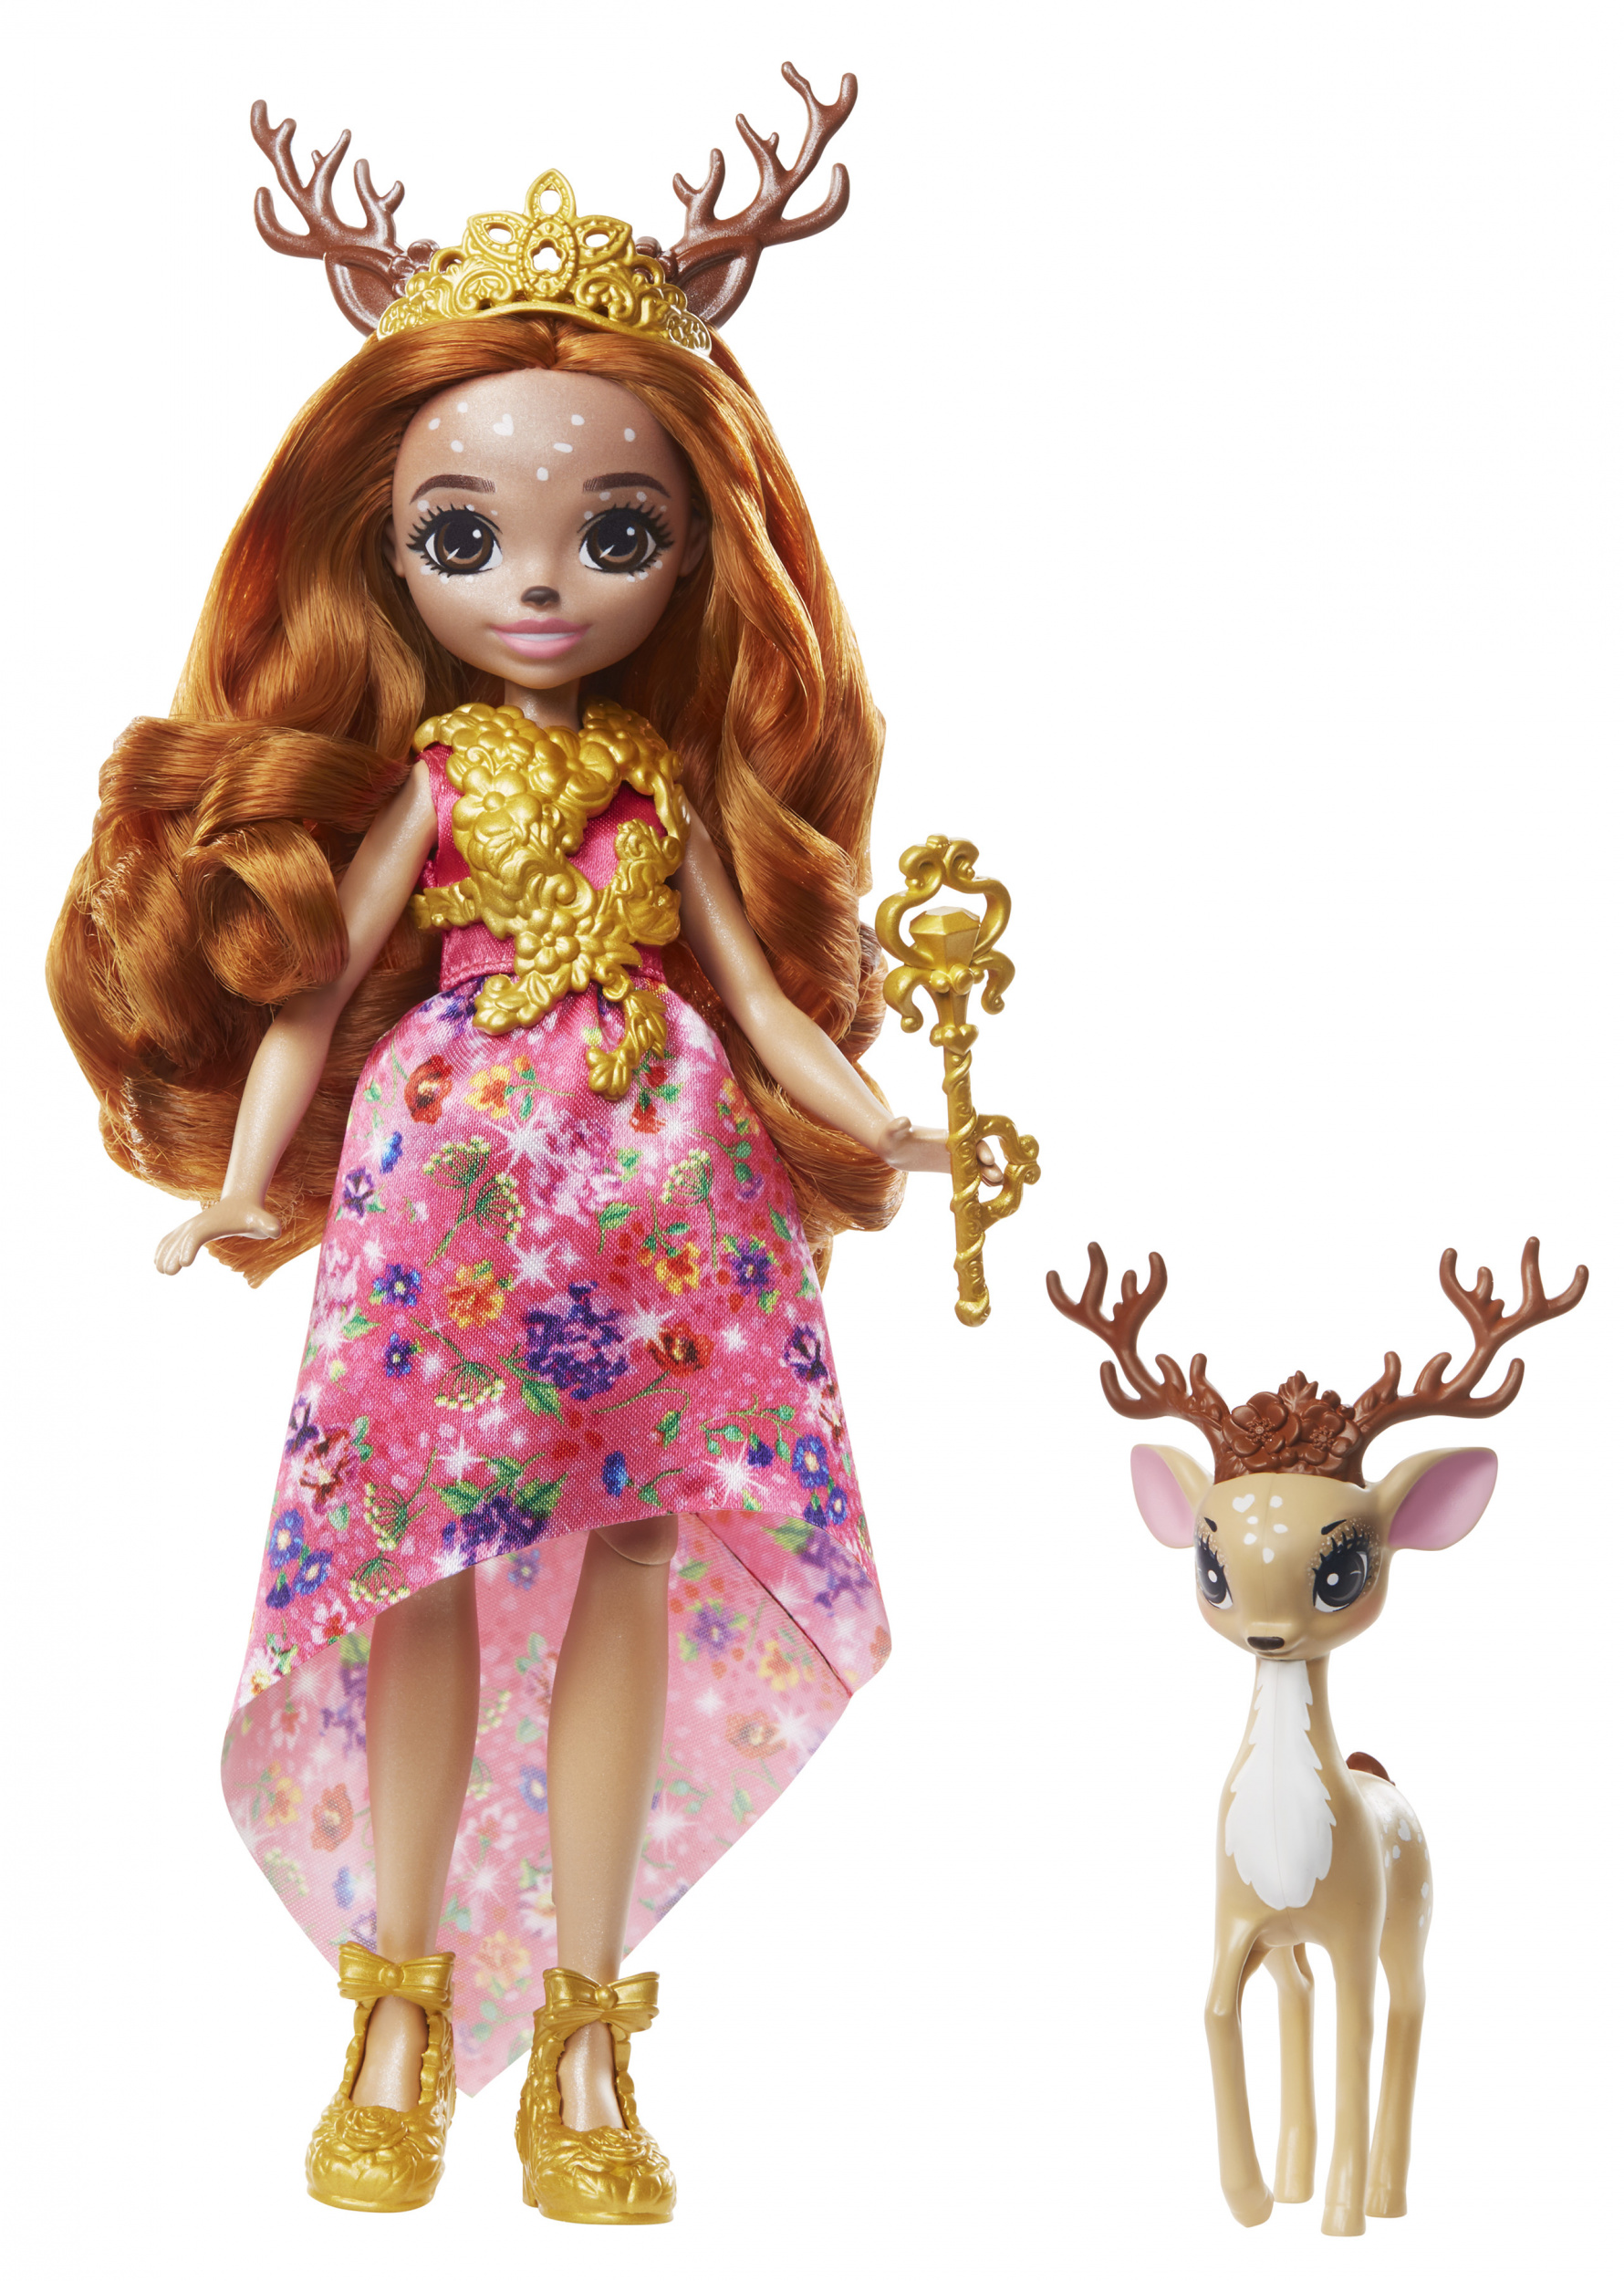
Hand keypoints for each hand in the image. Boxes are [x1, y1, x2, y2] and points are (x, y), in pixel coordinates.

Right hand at [155, 1198, 280, 1274]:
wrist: (242, 1201)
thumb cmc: (252, 1214)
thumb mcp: (263, 1220)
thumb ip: (269, 1224)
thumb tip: (275, 1230)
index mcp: (211, 1222)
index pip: (197, 1235)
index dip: (190, 1247)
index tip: (185, 1263)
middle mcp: (197, 1222)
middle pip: (181, 1238)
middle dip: (173, 1255)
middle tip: (169, 1273)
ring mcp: (190, 1225)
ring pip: (173, 1239)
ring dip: (165, 1254)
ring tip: (161, 1271)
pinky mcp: (188, 1229)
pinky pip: (171, 1238)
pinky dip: (162, 1248)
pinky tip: (157, 1262)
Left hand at [875, 1118, 1004, 1186]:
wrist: (894, 1147)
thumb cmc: (893, 1137)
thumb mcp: (893, 1133)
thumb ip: (898, 1127)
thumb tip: (902, 1121)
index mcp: (945, 1135)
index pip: (969, 1138)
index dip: (980, 1147)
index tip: (987, 1159)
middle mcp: (954, 1144)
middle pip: (977, 1153)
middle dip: (989, 1164)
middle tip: (997, 1179)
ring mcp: (955, 1155)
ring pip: (977, 1164)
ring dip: (988, 1173)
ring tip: (997, 1186)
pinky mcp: (952, 1166)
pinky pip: (969, 1173)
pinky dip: (979, 1181)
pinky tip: (986, 1191)